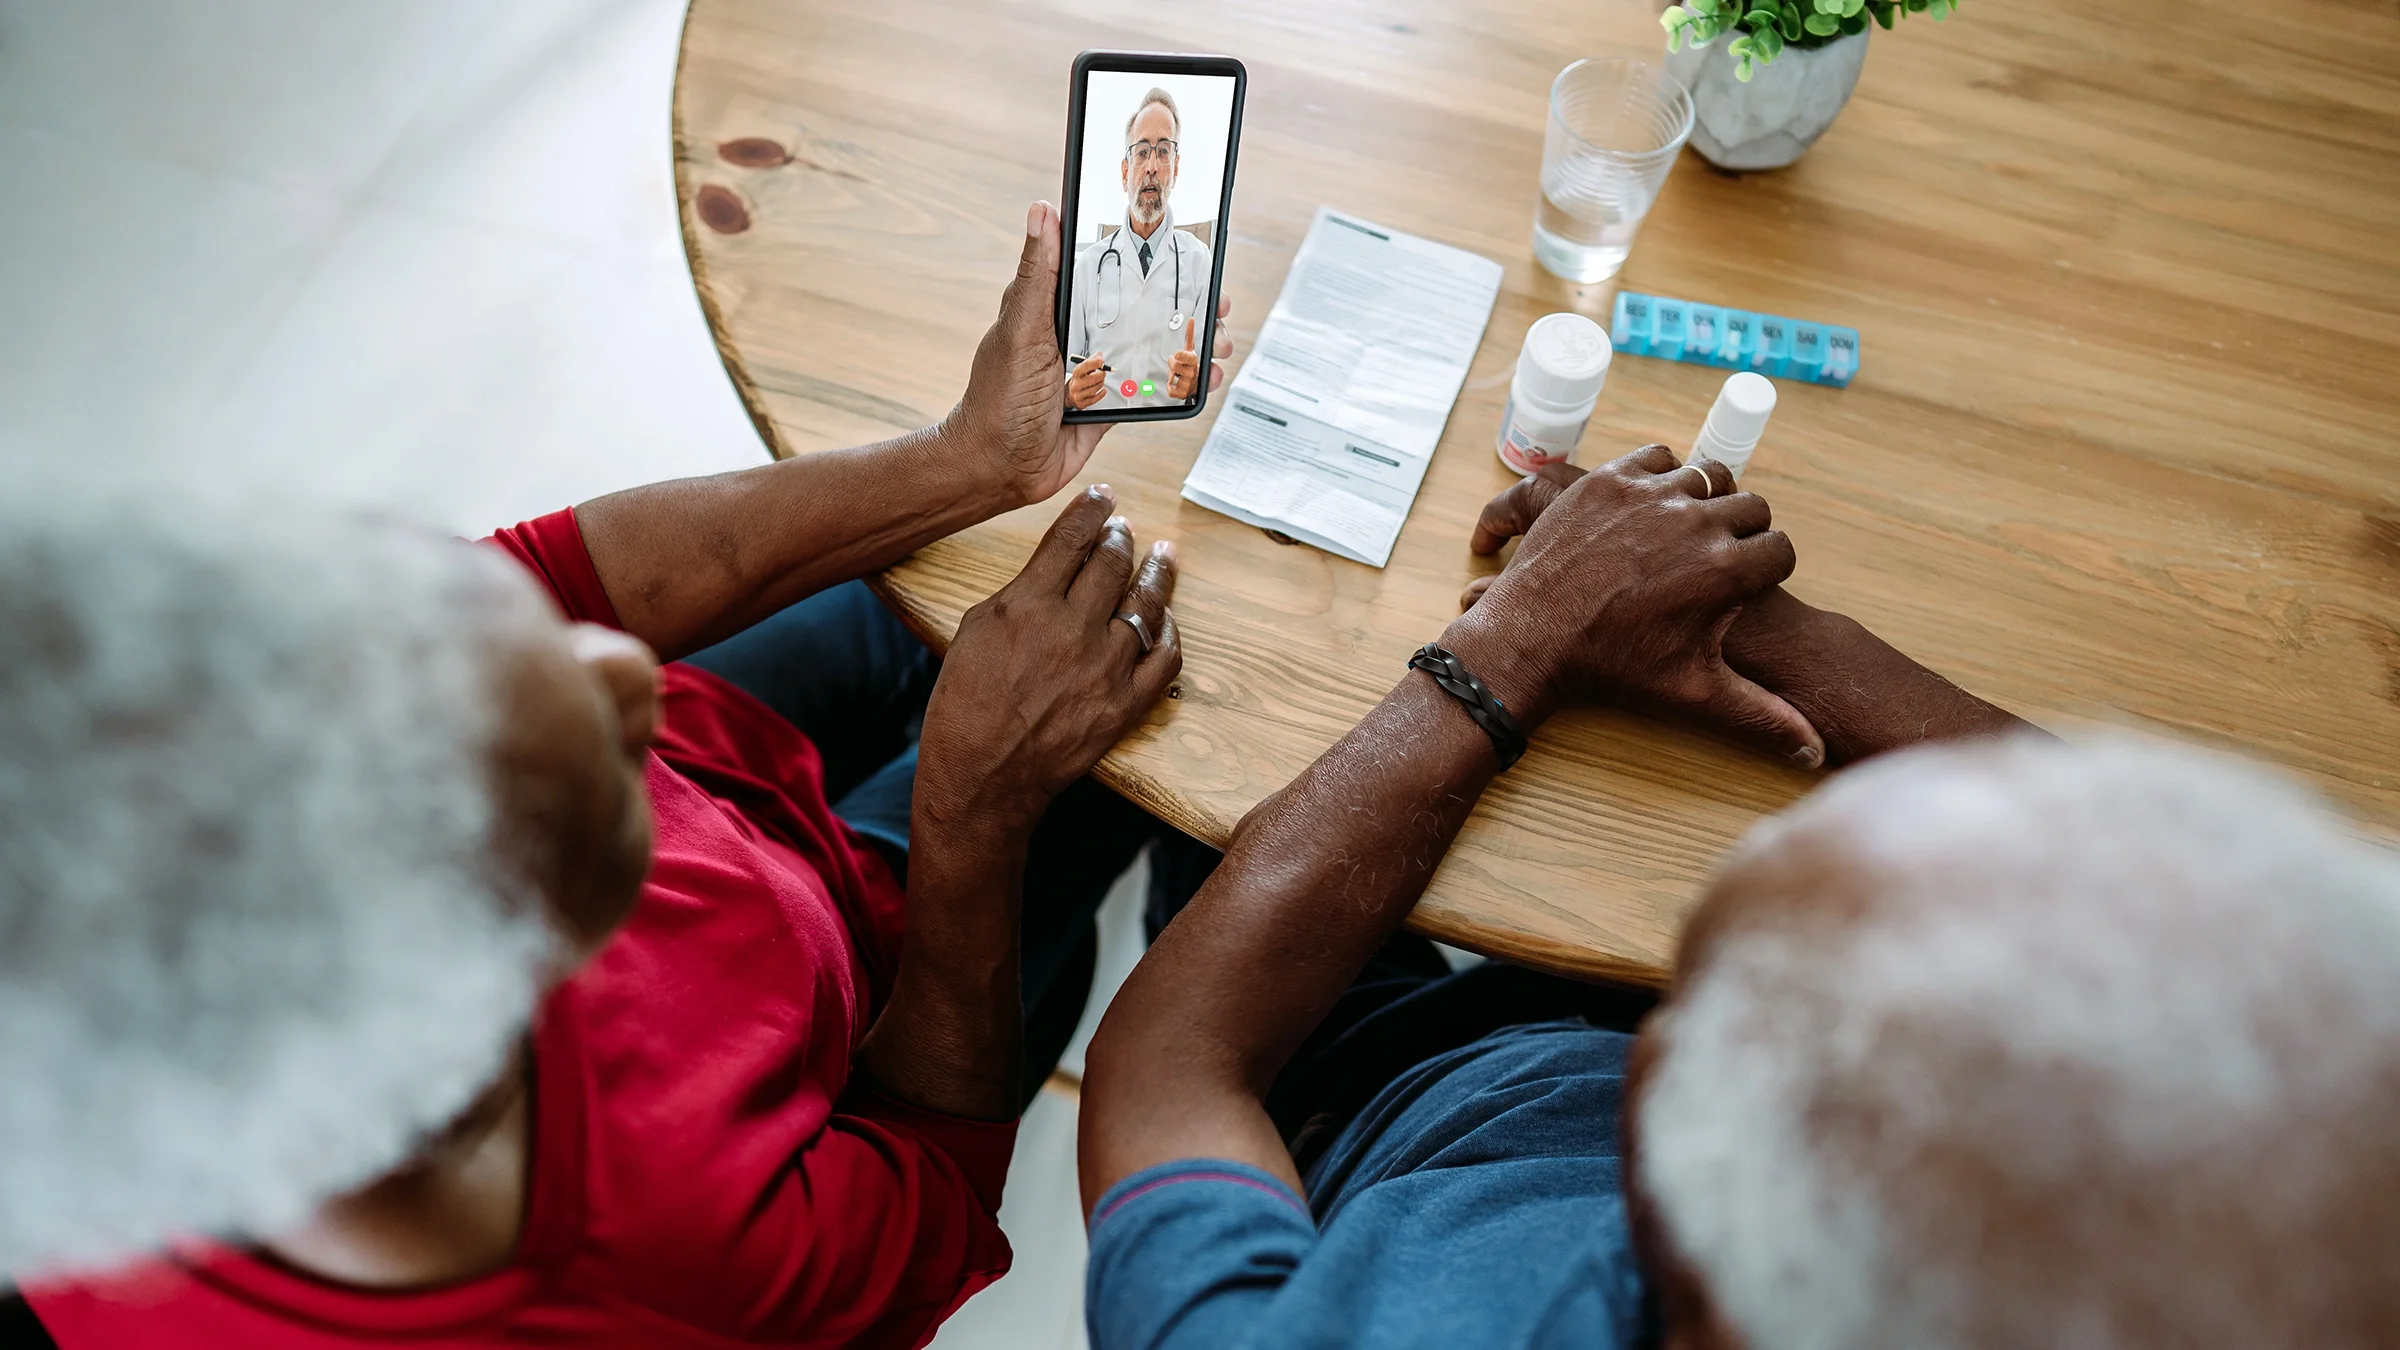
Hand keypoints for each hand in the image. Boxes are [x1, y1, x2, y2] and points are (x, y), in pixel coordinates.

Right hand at [915, 484, 1183, 836]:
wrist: (984, 775)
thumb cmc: (965, 706)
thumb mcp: (974, 631)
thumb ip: (1018, 593)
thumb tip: (1051, 572)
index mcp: (1030, 604)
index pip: (1071, 539)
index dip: (1091, 511)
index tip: (1103, 497)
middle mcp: (1074, 628)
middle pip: (1113, 564)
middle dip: (1121, 538)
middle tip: (1125, 529)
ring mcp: (1106, 667)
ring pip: (1146, 604)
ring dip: (1156, 573)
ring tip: (1162, 555)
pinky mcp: (1125, 703)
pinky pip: (1165, 658)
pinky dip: (1169, 632)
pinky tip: (1166, 619)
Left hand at [942, 203, 1236, 505]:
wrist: (997, 468)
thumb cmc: (997, 399)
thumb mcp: (1021, 329)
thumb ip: (1037, 274)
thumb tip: (1042, 211)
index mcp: (1055, 306)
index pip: (1109, 270)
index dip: (1149, 259)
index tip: (1186, 251)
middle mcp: (1078, 333)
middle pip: (1140, 308)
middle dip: (1183, 305)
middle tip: (1216, 304)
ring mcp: (1096, 369)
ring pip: (1153, 346)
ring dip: (1189, 344)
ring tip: (1219, 342)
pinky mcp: (1108, 404)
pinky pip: (1152, 387)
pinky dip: (1181, 383)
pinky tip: (1205, 378)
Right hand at [1067, 351, 1108, 409]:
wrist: (1069, 394)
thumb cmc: (1078, 380)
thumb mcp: (1082, 369)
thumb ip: (1091, 361)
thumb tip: (1100, 355)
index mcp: (1075, 374)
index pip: (1084, 366)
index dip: (1094, 363)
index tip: (1101, 360)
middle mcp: (1076, 385)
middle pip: (1092, 379)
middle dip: (1101, 374)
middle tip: (1103, 372)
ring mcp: (1078, 395)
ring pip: (1095, 389)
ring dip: (1101, 383)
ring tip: (1100, 381)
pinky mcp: (1082, 403)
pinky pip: (1095, 399)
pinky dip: (1101, 394)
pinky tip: (1103, 390)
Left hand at [1442, 446, 1823, 766]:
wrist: (1534, 640)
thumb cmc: (1614, 668)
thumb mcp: (1693, 694)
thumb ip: (1762, 718)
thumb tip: (1816, 753)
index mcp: (1726, 570)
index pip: (1781, 549)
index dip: (1768, 567)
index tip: (1748, 579)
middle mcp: (1696, 523)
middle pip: (1752, 506)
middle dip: (1744, 529)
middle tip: (1719, 554)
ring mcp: (1651, 495)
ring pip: (1708, 476)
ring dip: (1707, 497)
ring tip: (1690, 527)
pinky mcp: (1611, 479)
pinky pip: (1659, 458)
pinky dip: (1663, 475)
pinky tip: (1655, 504)